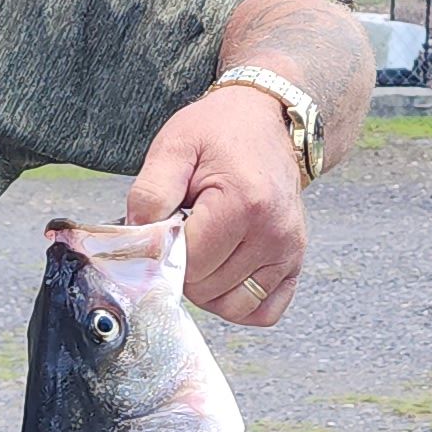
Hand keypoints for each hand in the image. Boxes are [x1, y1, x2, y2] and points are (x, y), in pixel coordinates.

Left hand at [124, 86, 307, 325]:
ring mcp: (289, 251)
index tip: (162, 228)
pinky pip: (263, 311)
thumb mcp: (174, 146)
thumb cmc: (218, 132)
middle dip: (182, 268)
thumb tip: (136, 242)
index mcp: (244, 203)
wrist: (265, 120)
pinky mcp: (295, 262)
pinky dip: (238, 302)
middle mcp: (274, 233)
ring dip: (206, 288)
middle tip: (184, 231)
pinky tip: (223, 271)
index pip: (188, 263)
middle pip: (207, 288)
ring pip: (231, 306)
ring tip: (203, 248)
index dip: (163, 252)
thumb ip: (149, 194)